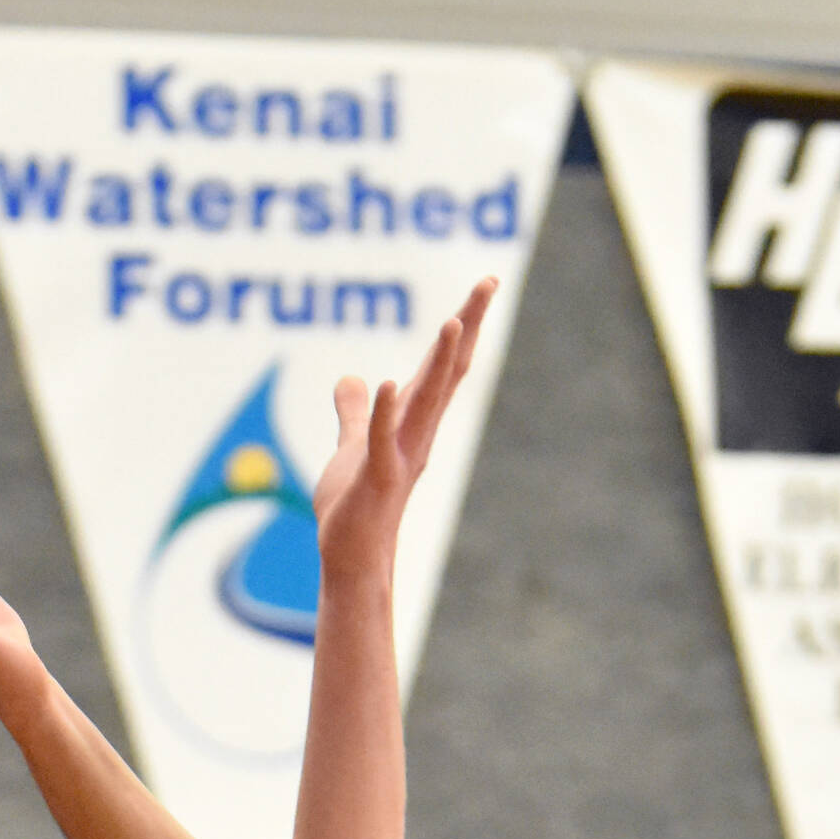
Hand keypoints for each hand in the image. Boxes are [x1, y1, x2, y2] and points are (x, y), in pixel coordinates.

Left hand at [311, 277, 495, 585]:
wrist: (352, 557)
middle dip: (467, 325)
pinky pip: (383, 440)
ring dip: (439, 361)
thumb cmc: (355, 506)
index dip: (465, 323)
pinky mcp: (377, 478)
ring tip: (453, 320)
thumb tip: (349, 379)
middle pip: (447, 371)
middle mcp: (417, 434)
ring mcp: (401, 455)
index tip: (485, 284)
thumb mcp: (353, 447)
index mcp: (414, 421)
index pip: (445, 365)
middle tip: (490, 281)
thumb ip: (353, 413)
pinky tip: (388, 383)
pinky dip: (385, 412)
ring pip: (425, 401)